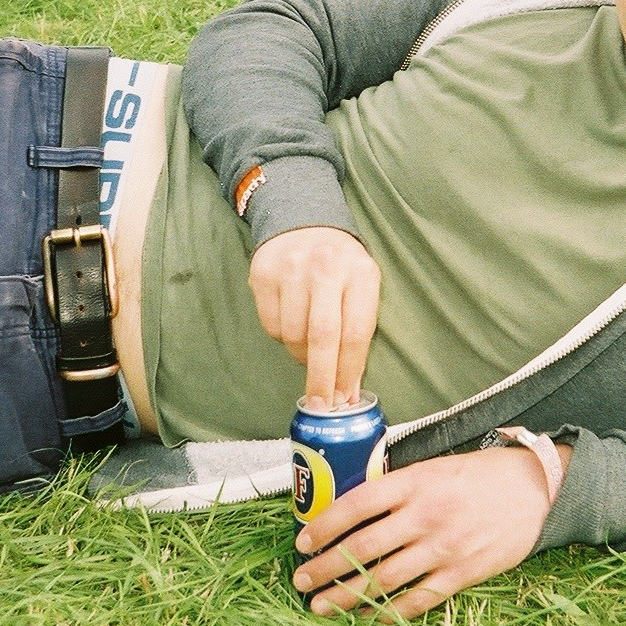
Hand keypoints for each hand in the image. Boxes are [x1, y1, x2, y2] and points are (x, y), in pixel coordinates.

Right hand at [247, 226, 379, 406]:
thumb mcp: (361, 287)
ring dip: (301, 355)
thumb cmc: (341, 266)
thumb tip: (348, 390)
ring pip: (292, 334)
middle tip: (321, 404)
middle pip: (322, 336)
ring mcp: (292, 268)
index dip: (349, 371)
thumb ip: (358, 332)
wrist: (304, 221)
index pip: (355, 332)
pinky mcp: (263, 273)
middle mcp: (326, 267)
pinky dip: (282, 336)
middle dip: (322, 378)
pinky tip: (292, 322)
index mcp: (361, 272)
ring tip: (308, 351)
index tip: (344, 398)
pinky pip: (271, 324)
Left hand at [293, 446, 558, 619]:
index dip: (324, 525)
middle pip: (362, 547)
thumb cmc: (484, 474)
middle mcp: (426, 515)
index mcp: (416, 482)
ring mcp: (444, 548)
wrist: (539, 490)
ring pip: (383, 578)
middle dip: (325, 567)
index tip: (301, 541)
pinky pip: (417, 599)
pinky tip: (368, 617)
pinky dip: (388, 612)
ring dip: (346, 596)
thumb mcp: (437, 466)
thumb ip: (401, 486)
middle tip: (300, 580)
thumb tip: (356, 506)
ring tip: (321, 605)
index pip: (357, 504)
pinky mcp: (462, 574)